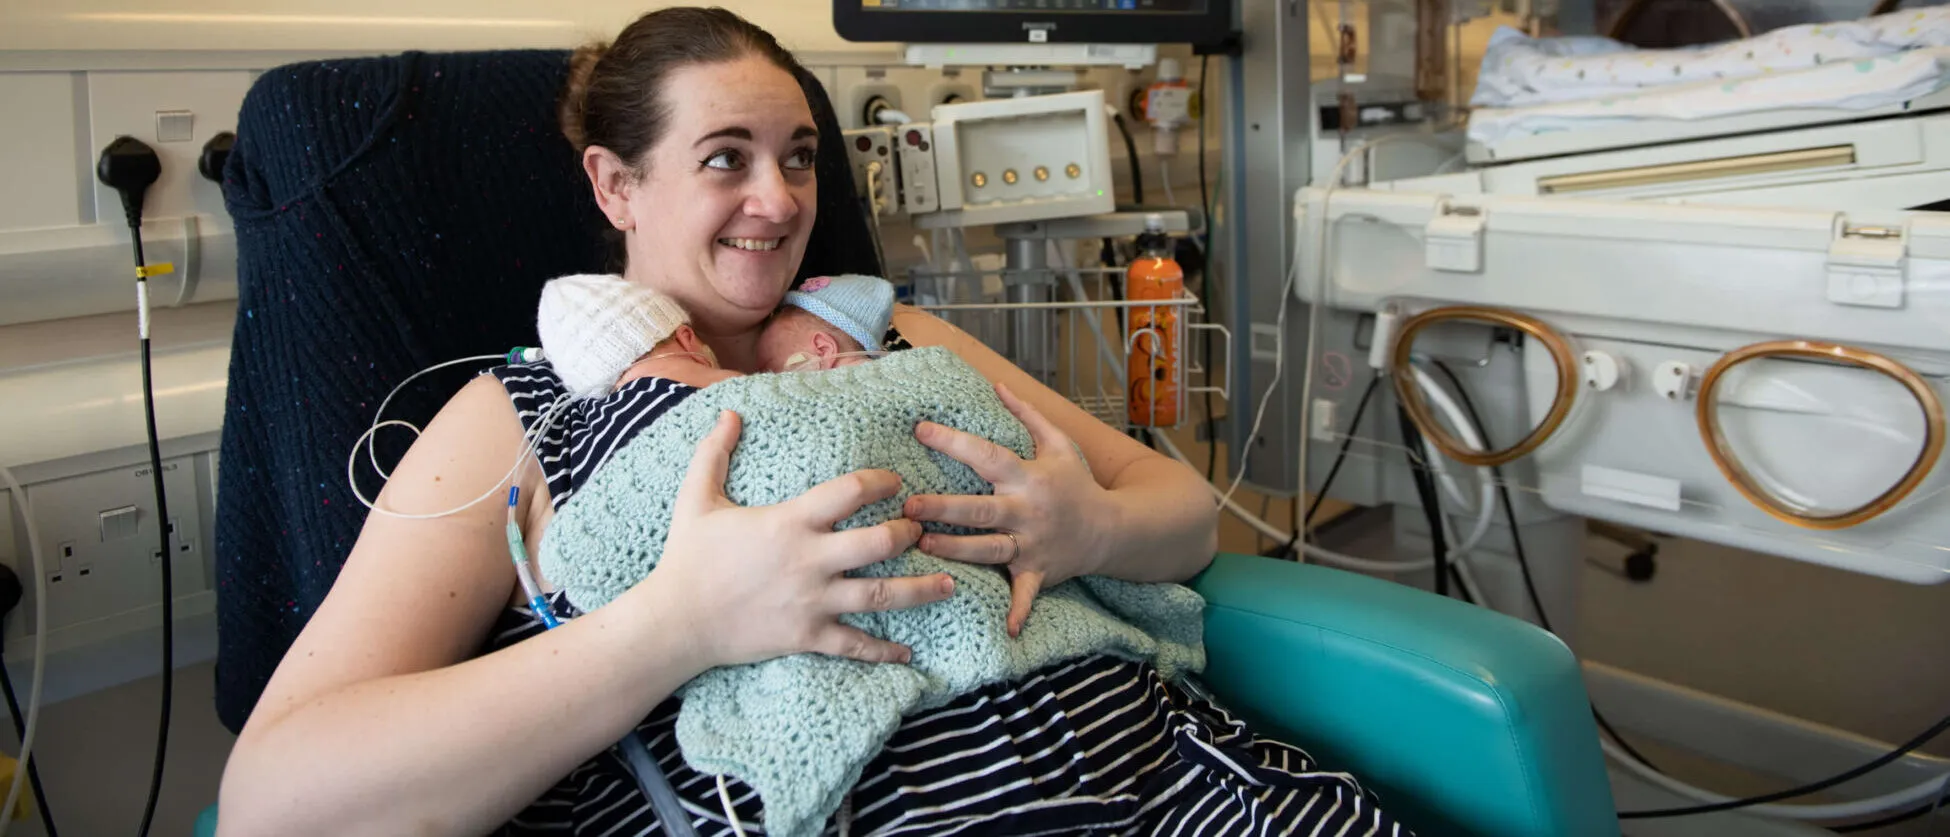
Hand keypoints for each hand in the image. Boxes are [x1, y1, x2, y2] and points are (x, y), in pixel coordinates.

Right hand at [642, 410, 956, 669]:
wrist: (674, 622)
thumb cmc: (687, 558)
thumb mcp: (696, 499)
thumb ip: (714, 453)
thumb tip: (727, 411)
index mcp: (789, 522)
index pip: (851, 492)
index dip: (881, 482)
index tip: (895, 482)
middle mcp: (810, 560)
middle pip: (880, 542)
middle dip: (909, 532)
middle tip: (922, 529)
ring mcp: (812, 601)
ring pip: (882, 595)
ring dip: (922, 589)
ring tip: (950, 584)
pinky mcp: (808, 637)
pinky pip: (856, 644)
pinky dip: (885, 650)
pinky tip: (908, 651)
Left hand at [904, 384, 1112, 636]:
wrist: (1113, 529)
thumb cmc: (1078, 483)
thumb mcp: (1059, 443)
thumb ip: (1026, 415)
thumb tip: (996, 384)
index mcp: (1029, 476)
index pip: (987, 455)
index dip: (954, 442)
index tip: (920, 429)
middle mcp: (1028, 511)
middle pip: (981, 509)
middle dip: (945, 507)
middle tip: (909, 506)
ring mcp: (1033, 544)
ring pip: (990, 549)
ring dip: (957, 550)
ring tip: (923, 545)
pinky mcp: (1039, 572)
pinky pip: (1026, 594)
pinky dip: (1018, 611)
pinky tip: (1006, 630)